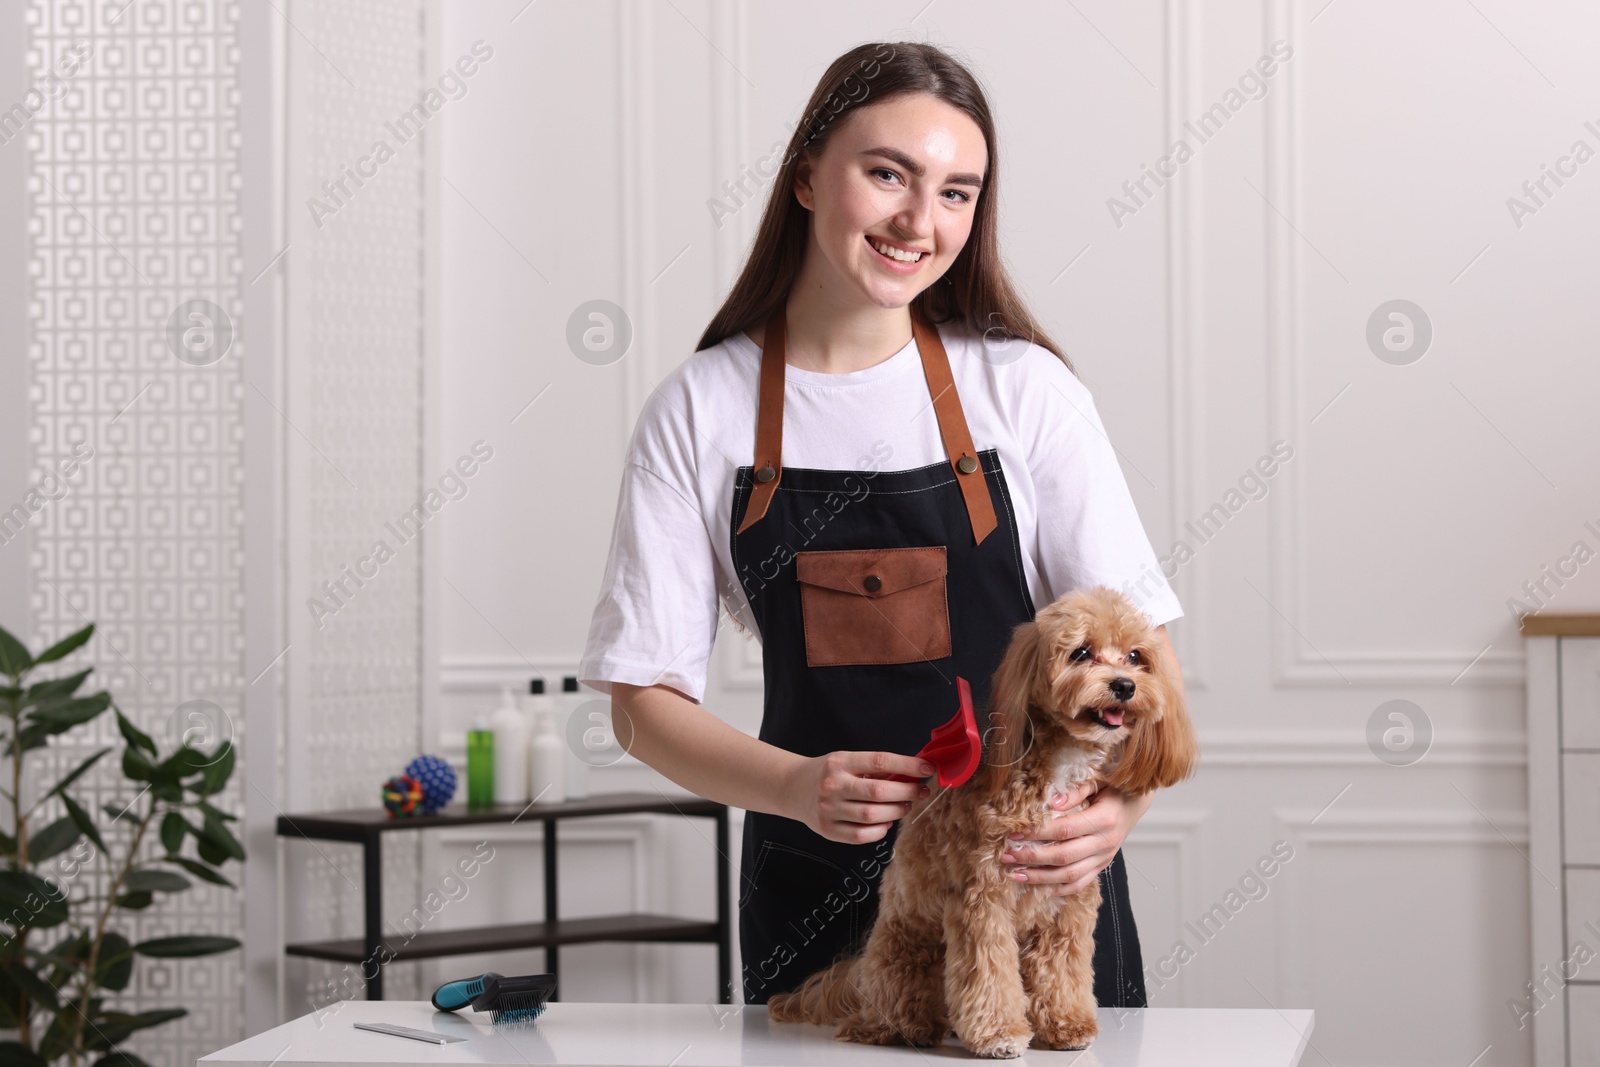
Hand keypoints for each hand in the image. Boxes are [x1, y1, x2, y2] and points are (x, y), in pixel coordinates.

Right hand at [782, 751, 933, 844]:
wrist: (792, 788)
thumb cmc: (827, 773)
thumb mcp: (846, 760)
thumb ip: (874, 768)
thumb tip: (911, 774)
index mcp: (840, 762)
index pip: (880, 762)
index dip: (907, 766)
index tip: (926, 769)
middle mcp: (833, 785)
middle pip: (879, 792)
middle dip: (907, 792)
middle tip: (920, 791)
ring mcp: (829, 810)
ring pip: (872, 816)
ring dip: (896, 812)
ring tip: (905, 806)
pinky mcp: (828, 830)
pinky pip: (861, 835)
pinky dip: (880, 830)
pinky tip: (886, 822)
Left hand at [998, 782, 1149, 894]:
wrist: (1136, 802)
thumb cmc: (1114, 788)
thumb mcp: (1098, 781)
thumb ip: (1076, 790)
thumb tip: (1052, 802)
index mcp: (1104, 819)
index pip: (1064, 830)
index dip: (1037, 833)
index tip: (1013, 833)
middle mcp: (1106, 842)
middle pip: (1063, 856)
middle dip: (1031, 857)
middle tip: (1006, 855)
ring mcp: (1105, 857)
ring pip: (1070, 875)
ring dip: (1040, 877)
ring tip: (1015, 875)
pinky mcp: (1103, 865)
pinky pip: (1081, 883)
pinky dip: (1061, 888)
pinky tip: (1041, 887)